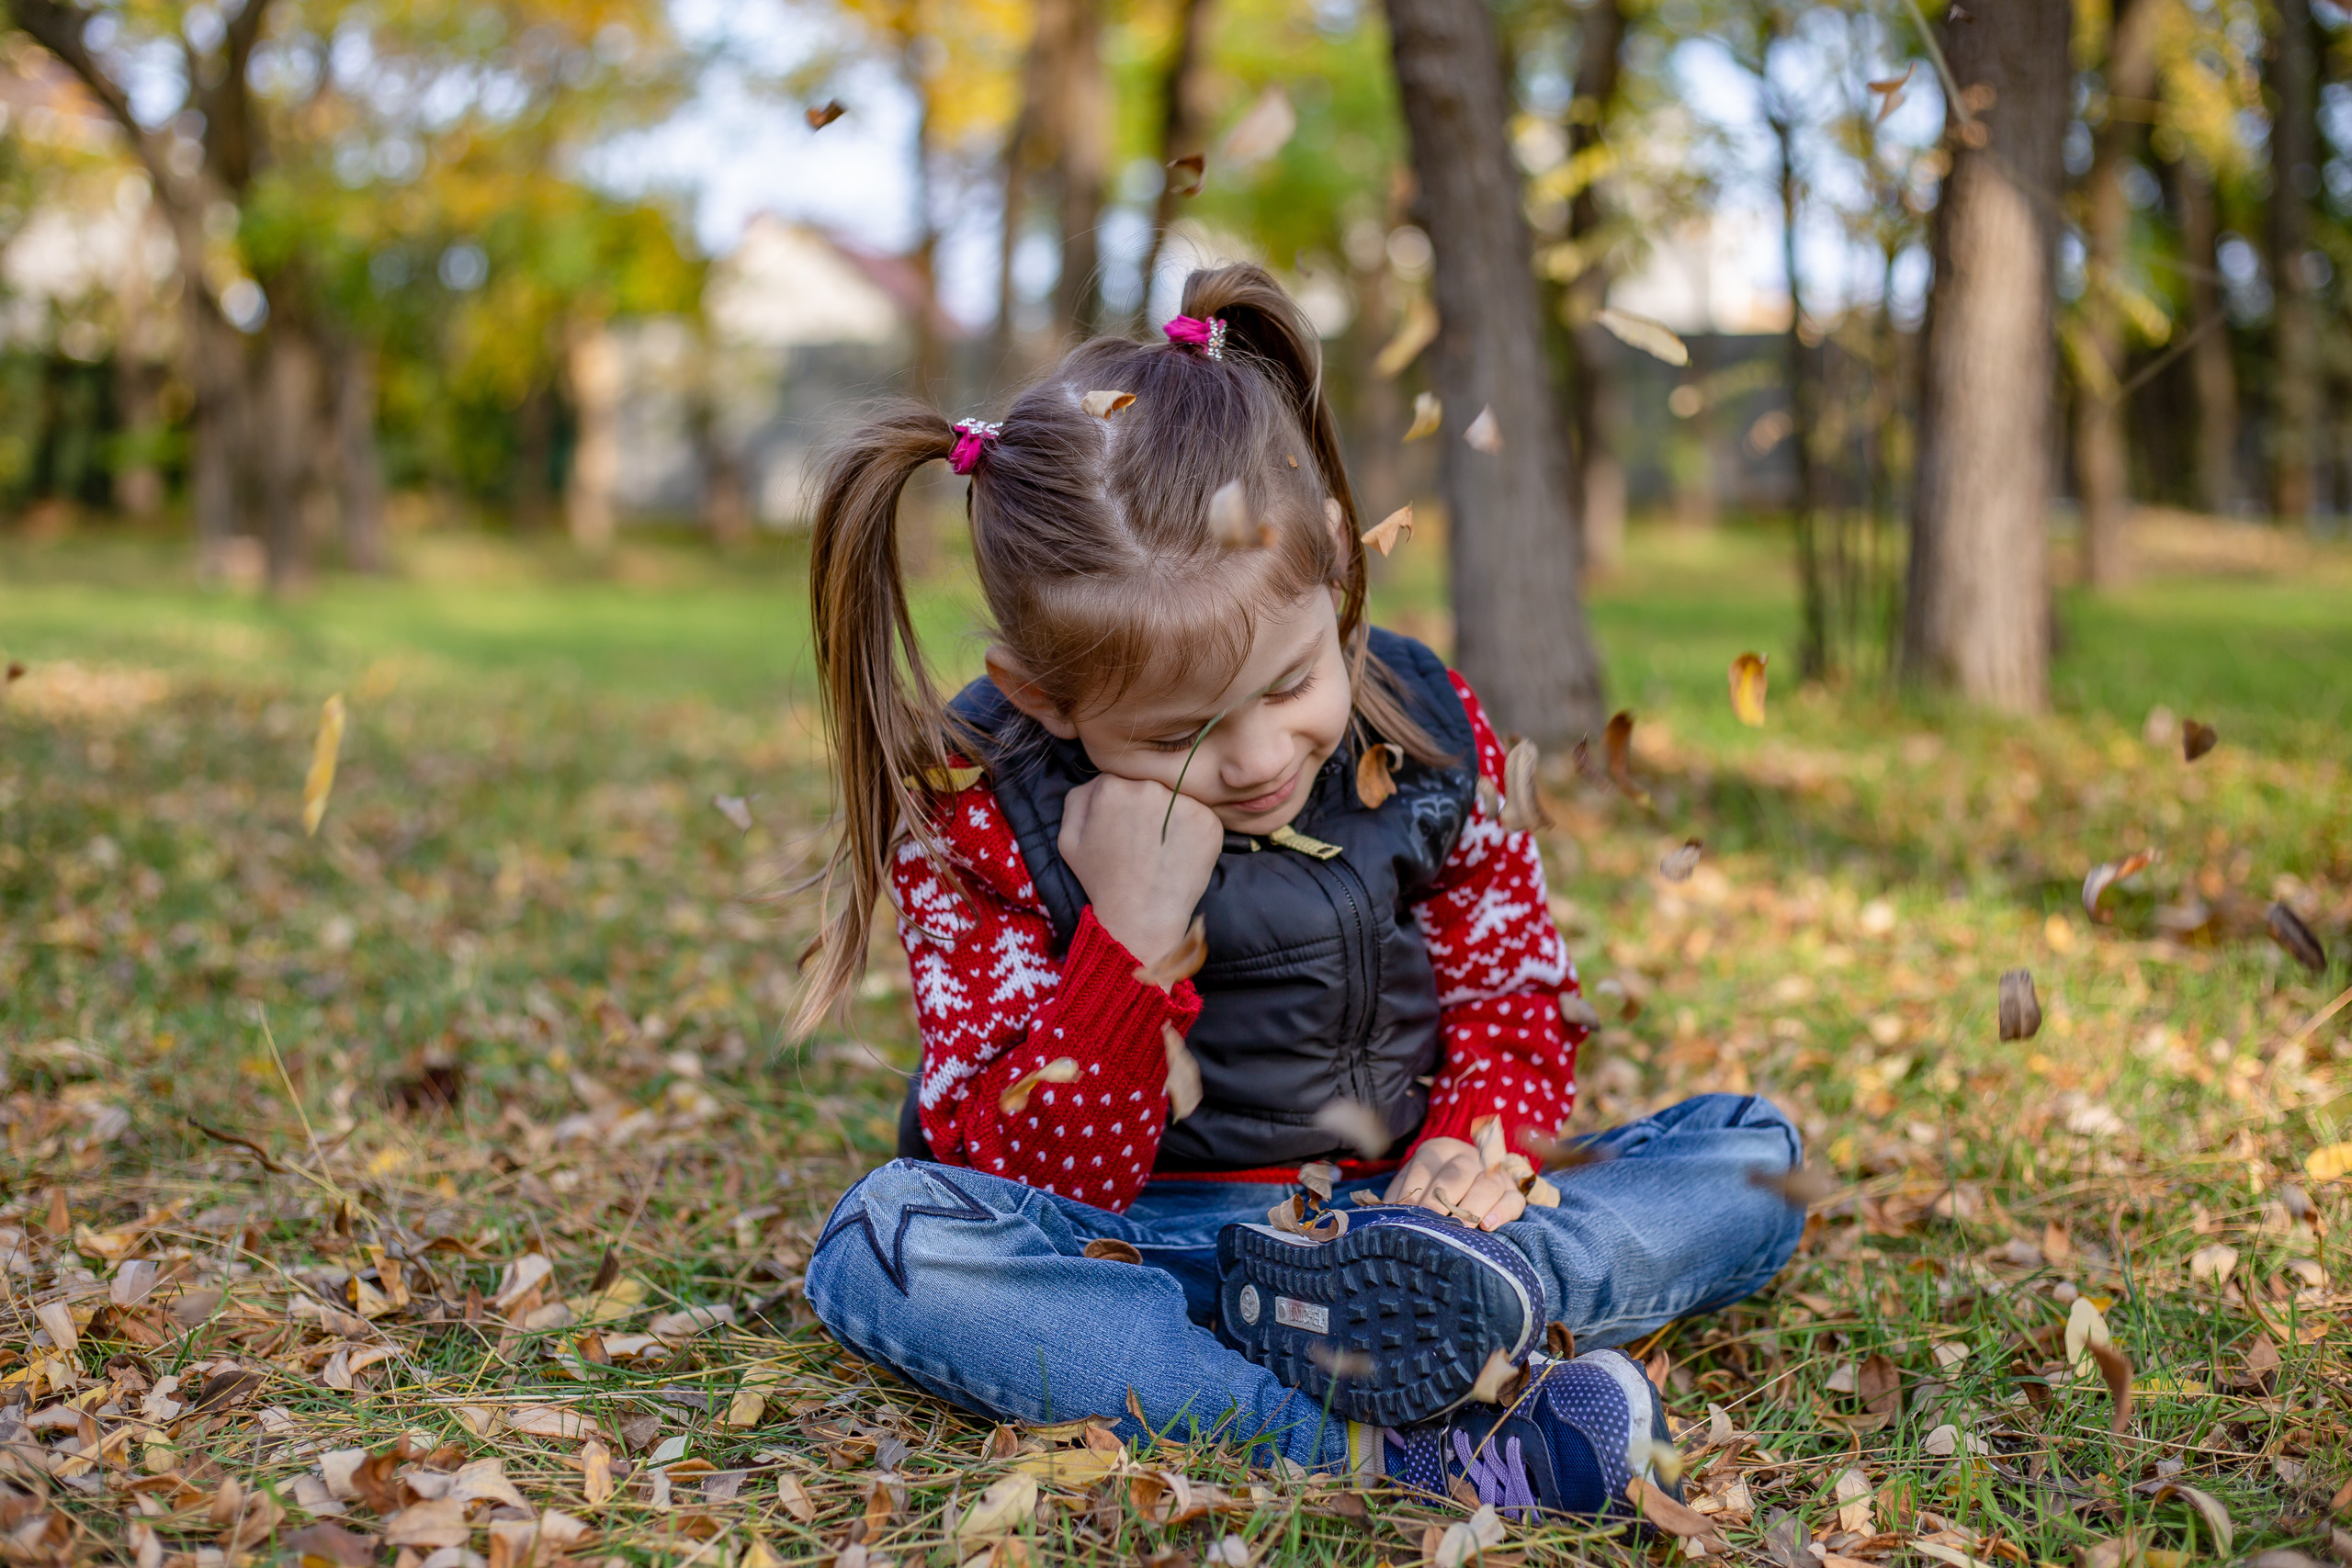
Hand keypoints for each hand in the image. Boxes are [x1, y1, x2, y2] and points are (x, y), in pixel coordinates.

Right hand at [1060, 774, 1222, 968]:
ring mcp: (1183, 803)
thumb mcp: (1069, 839)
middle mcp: (1149, 787)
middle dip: (1148, 807)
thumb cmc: (1102, 880)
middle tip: (1144, 840)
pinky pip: (1201, 815)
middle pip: (1151, 784)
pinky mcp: (1209, 821)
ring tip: (1162, 849)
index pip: (1122, 779)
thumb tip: (1102, 780)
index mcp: (1111, 785)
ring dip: (1172, 817)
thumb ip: (1079, 798)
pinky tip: (1180, 854)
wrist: (1140, 917)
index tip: (1125, 828)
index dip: (1124, 804)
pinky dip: (1193, 832)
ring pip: (1178, 797)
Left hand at [1383, 1136, 1526, 1230]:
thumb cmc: (1433, 1189)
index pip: (1426, 1166)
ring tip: (1461, 1227)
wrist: (1473, 1181)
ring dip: (1473, 1206)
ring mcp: (1494, 1174)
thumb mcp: (1414, 1183)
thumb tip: (1383, 1214)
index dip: (1415, 1189)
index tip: (1408, 1212)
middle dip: (1442, 1198)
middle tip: (1432, 1221)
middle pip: (1458, 1173)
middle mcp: (1468, 1157)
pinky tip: (1488, 1226)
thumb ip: (1402, 1195)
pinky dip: (1502, 1212)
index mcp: (1439, 1150)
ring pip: (1487, 1185)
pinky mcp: (1513, 1192)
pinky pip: (1513, 1200)